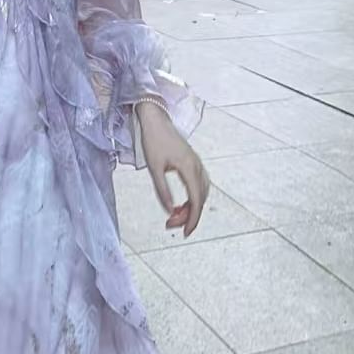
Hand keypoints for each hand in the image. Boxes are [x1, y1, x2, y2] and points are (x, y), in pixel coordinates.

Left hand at [136, 102, 209, 237]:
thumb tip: (170, 210)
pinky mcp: (192, 163)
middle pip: (200, 199)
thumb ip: (162, 190)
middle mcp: (197, 167)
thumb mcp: (154, 168)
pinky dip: (192, 197)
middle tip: (171, 225)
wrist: (155, 121)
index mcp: (189, 168)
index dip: (192, 219)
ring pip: (201, 192)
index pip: (196, 200)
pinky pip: (199, 184)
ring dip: (190, 207)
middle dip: (188, 216)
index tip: (186, 233)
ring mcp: (197, 164)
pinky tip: (181, 204)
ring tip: (174, 216)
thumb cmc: (153, 141)